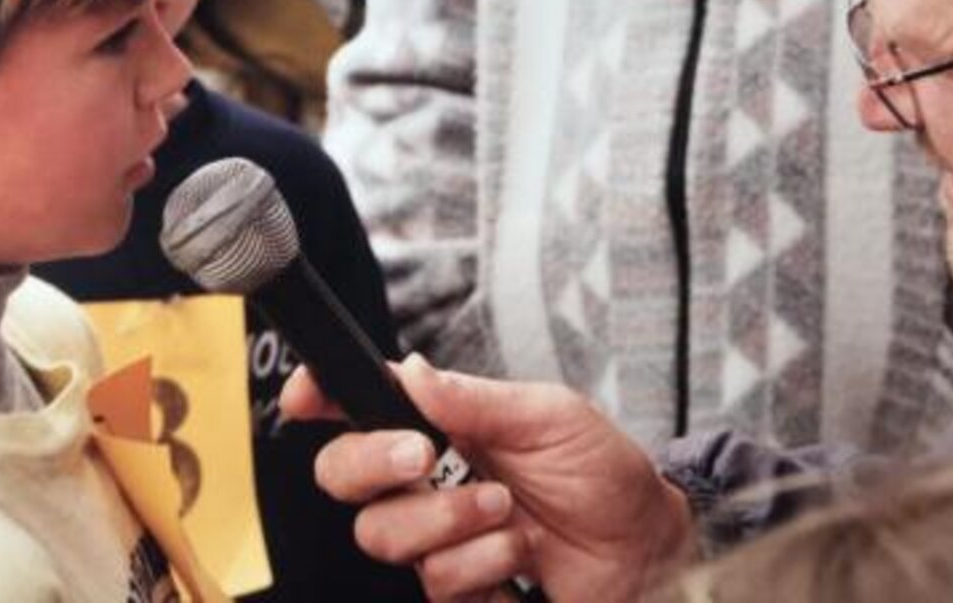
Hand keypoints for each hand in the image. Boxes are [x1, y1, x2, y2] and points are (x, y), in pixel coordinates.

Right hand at [280, 355, 695, 601]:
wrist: (647, 548)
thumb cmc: (602, 469)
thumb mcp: (548, 415)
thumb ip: (476, 398)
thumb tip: (413, 370)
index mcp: (441, 424)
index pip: (361, 406)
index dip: (321, 398)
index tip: (305, 399)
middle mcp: (426, 479)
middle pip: (343, 474)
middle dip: (375, 463)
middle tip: (426, 457)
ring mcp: (437, 537)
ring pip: (383, 533)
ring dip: (448, 519)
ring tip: (507, 508)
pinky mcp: (458, 589)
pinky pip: (434, 582)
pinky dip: (481, 564)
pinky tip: (518, 555)